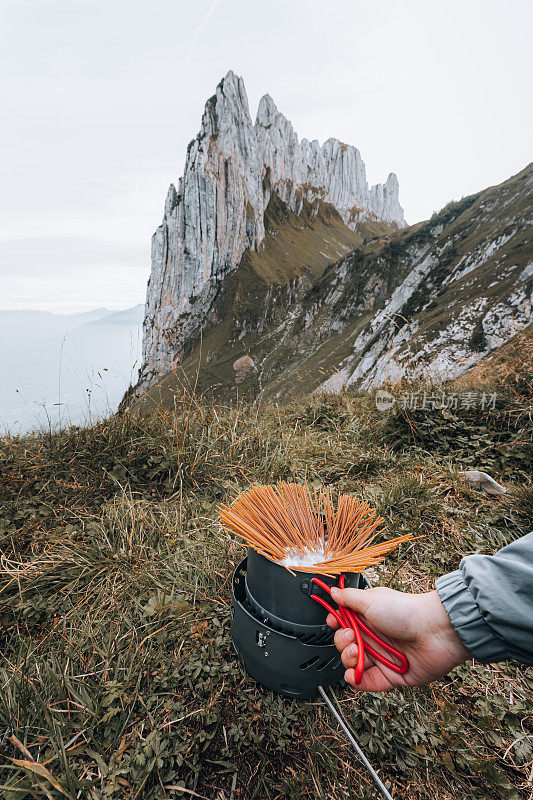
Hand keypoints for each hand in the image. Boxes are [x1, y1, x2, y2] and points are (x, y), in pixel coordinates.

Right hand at [327, 586, 470, 691]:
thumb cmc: (406, 611)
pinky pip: (367, 682)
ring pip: (354, 663)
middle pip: (346, 644)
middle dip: (343, 642)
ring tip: (356, 653)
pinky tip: (354, 674)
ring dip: (349, 660)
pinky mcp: (390, 675)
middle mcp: (374, 636)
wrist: (435, 632)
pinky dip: (357, 681)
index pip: (345, 622)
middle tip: (351, 637)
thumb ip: (349, 598)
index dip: (336, 623)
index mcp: (368, 616)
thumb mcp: (371, 599)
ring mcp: (381, 656)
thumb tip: (333, 591)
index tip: (333, 622)